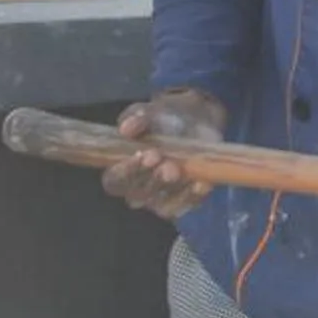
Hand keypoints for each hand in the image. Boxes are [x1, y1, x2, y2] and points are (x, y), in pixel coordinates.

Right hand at [102, 90, 225, 220]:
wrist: (195, 121)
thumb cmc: (162, 120)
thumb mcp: (150, 112)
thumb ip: (137, 118)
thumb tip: (127, 128)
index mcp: (120, 170)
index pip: (115, 180)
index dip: (127, 171)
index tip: (143, 154)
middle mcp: (136, 190)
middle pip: (137, 195)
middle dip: (151, 178)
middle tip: (164, 160)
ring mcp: (159, 199)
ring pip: (162, 204)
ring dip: (172, 188)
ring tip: (181, 169)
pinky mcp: (183, 201)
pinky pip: (187, 205)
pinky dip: (194, 195)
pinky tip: (202, 182)